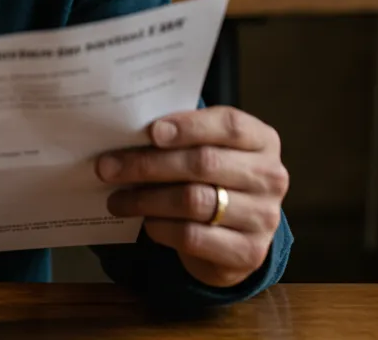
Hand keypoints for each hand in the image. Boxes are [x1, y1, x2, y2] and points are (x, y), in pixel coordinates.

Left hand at [97, 107, 288, 288]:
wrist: (236, 230)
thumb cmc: (211, 174)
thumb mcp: (206, 146)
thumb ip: (180, 134)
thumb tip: (125, 128)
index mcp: (262, 140)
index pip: (229, 125)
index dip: (189, 126)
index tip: (151, 131)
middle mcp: (269, 177)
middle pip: (203, 163)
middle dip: (148, 164)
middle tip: (107, 167)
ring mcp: (263, 217)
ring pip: (194, 201)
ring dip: (145, 199)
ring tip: (116, 199)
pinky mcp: (248, 253)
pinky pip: (193, 236)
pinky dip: (161, 227)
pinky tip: (144, 221)